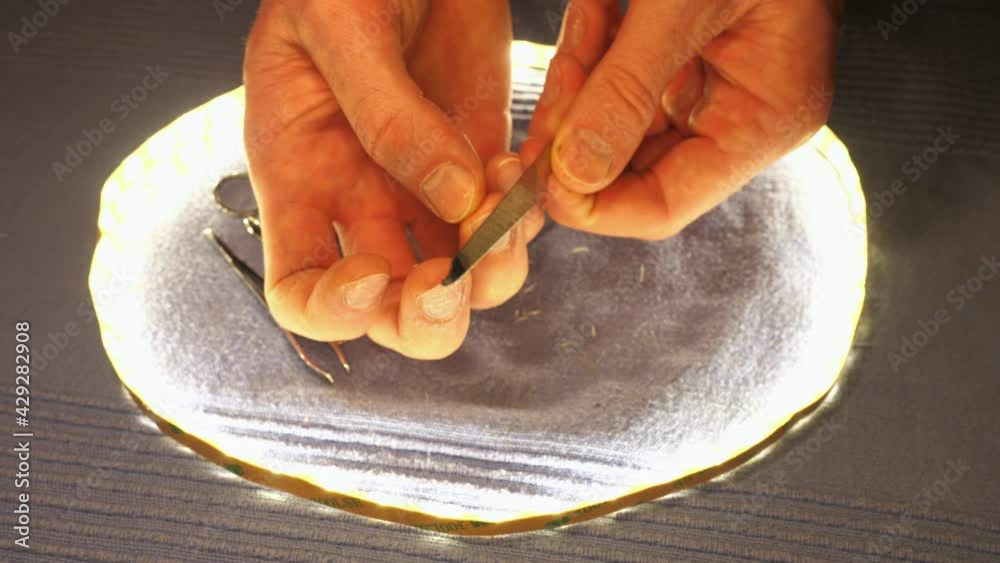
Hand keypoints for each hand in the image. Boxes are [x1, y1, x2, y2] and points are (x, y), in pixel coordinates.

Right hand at [243, 0, 538, 358]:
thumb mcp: (341, 27)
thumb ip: (387, 116)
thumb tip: (456, 200)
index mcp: (299, 177)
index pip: (300, 291)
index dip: (333, 311)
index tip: (371, 276)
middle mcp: (360, 200)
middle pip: (391, 310)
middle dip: (426, 318)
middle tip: (454, 279)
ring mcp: (425, 186)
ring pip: (462, 277)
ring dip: (490, 267)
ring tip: (502, 202)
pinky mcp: (480, 158)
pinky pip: (506, 220)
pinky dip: (522, 215)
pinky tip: (519, 168)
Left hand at [523, 0, 842, 239]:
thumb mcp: (682, 4)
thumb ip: (628, 89)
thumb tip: (573, 178)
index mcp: (764, 120)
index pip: (663, 205)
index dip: (590, 204)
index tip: (532, 176)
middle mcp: (738, 117)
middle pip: (628, 169)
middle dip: (573, 132)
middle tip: (547, 87)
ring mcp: (709, 89)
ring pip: (612, 125)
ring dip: (578, 83)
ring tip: (586, 20)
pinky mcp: (680, 59)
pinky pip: (616, 81)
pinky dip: (591, 51)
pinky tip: (596, 9)